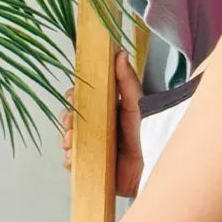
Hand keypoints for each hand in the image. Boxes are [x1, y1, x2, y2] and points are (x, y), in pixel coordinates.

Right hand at [60, 49, 143, 197]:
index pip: (83, 99)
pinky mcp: (94, 168)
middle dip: (67, 119)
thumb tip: (119, 53)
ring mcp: (96, 148)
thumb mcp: (137, 104)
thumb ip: (127, 81)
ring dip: (66, 139)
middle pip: (72, 119)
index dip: (74, 97)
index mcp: (109, 112)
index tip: (72, 95)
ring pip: (69, 140)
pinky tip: (74, 156)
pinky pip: (73, 162)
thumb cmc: (150, 135)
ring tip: (72, 141)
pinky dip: (70, 159)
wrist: (155, 167)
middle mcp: (100, 129)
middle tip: (71, 122)